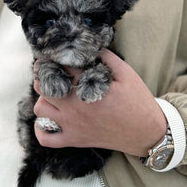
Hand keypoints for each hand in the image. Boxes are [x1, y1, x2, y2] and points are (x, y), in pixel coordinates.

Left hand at [33, 49, 166, 156]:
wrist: (146, 132)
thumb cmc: (137, 100)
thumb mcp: (126, 72)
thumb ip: (105, 56)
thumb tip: (88, 45)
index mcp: (87, 87)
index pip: (60, 66)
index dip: (55, 57)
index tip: (54, 54)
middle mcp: (75, 106)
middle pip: (43, 85)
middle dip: (44, 74)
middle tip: (50, 70)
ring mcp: (72, 125)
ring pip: (40, 108)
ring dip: (42, 98)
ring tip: (53, 93)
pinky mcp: (74, 140)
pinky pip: (45, 138)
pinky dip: (40, 129)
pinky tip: (47, 119)